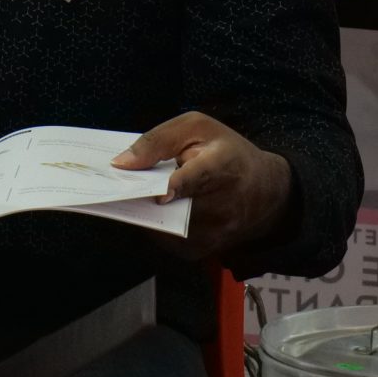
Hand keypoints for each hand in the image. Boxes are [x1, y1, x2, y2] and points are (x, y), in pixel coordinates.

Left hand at [113, 112, 293, 260]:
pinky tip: (150, 207)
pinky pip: (164, 238)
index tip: (159, 193)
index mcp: (224, 165)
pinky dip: (152, 222)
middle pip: (172, 206)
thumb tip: (121, 163)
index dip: (177, 186)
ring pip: (162, 225)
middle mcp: (223, 204)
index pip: (199, 179)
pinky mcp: (202, 248)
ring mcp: (214, 231)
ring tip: (131, 193)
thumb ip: (158, 140)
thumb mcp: (196, 128)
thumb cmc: (227, 152)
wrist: (264, 191)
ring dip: (143, 211)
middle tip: (113, 189)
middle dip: (141, 197)